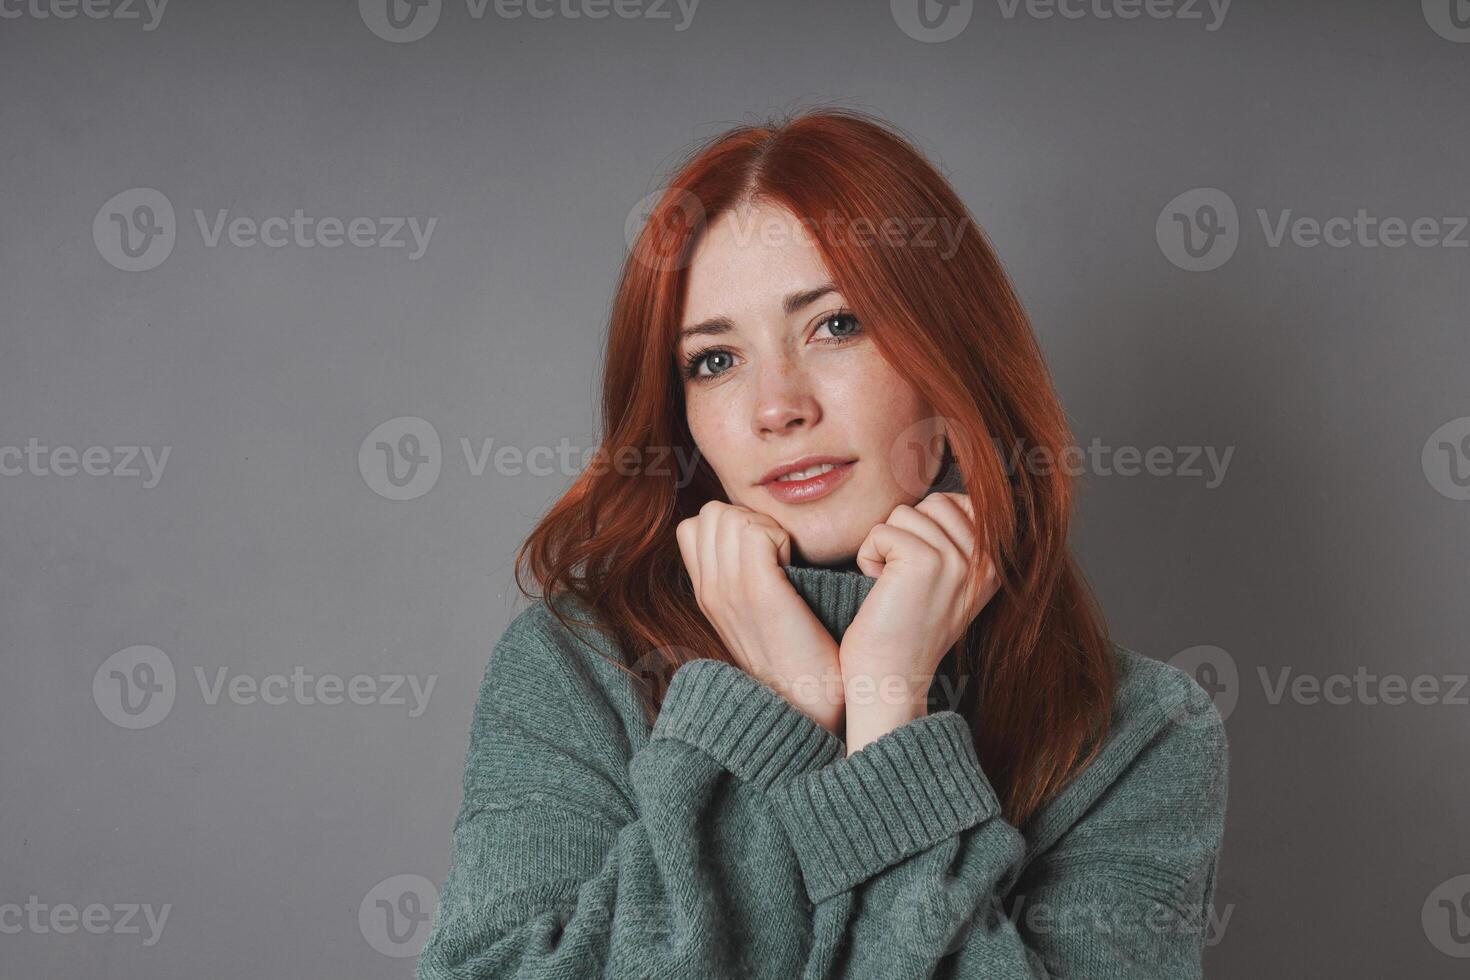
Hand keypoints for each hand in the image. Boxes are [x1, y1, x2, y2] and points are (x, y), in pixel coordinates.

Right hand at [675, 501, 845, 734]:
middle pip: (712, 512)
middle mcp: (709, 590)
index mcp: (706, 594)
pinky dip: (781, 538)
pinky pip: (757, 531)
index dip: (732, 525)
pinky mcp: (758, 592)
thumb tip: (759, 543)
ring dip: (765, 527)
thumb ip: (744, 577)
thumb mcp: (755, 615)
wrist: (806, 704)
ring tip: (783, 561)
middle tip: (775, 553)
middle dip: (748, 519)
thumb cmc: (796, 656)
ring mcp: (729, 590)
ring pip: (731, 515)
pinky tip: (794, 569)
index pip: (694, 526)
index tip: (762, 553)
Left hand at [839, 492, 999, 753]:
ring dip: (886, 548)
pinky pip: (881, 531)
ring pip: (904, 514)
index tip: (922, 571)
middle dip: (906, 534)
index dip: (928, 526)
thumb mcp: (949, 583)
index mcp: (996, 563)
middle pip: (932, 503)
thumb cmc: (907, 629)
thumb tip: (947, 499)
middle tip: (906, 582)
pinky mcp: (923, 561)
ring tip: (895, 589)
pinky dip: (869, 558)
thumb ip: (959, 541)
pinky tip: (881, 592)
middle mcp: (986, 559)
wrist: (892, 679)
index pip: (959, 502)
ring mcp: (957, 559)